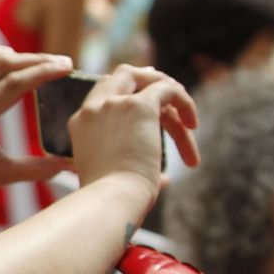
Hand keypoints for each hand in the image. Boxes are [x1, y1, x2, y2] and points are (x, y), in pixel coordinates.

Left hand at [0, 42, 76, 209]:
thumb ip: (38, 169)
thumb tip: (72, 166)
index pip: (15, 83)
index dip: (44, 71)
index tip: (66, 67)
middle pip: (2, 63)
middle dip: (35, 59)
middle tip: (60, 62)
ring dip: (11, 52)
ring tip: (33, 62)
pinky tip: (1, 56)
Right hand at [69, 64, 198, 200]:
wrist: (111, 198)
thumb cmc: (112, 197)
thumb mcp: (114, 176)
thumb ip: (133, 169)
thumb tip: (165, 179)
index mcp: (80, 123)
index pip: (103, 92)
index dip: (128, 91)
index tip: (149, 98)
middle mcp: (94, 109)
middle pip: (122, 75)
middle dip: (149, 80)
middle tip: (169, 91)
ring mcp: (115, 104)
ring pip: (150, 82)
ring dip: (173, 99)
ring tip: (190, 122)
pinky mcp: (140, 106)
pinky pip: (168, 89)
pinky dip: (185, 102)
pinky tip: (193, 125)